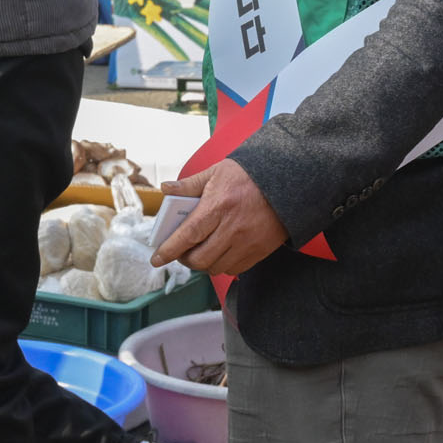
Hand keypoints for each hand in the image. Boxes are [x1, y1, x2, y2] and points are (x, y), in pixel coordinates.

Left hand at [154, 160, 289, 274]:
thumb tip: (165, 189)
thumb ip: (189, 184)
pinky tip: (217, 254)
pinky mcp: (260, 251)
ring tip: (197, 252)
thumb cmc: (247, 176)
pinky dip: (221, 266)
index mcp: (218, 206)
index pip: (188, 235)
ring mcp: (248, 243)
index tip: (156, 259)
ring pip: (216, 267)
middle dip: (184, 259)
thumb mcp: (215, 172)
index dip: (169, 250)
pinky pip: (234, 269)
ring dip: (202, 264)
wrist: (286, 183)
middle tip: (179, 251)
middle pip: (200, 258)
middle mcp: (233, 228)